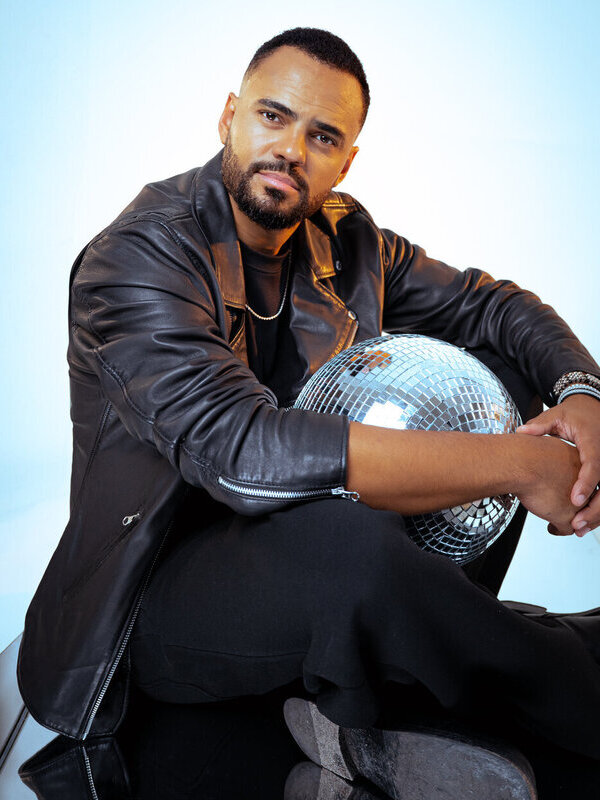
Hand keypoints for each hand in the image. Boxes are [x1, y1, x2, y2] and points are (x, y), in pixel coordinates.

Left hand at [516, 394, 599, 535]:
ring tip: (578, 528)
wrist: (590, 408)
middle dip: (594, 508)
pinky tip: (582, 522)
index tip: (574, 499)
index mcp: (592, 441)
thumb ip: (540, 425)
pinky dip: (596, 509)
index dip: (586, 484)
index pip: (593, 464)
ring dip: (596, 514)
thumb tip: (523, 432)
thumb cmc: (575, 413)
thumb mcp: (557, 415)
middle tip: (576, 524)